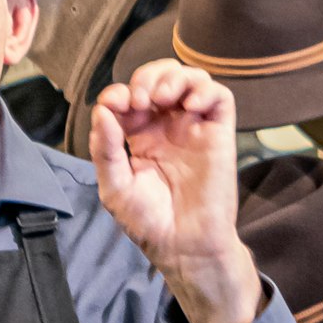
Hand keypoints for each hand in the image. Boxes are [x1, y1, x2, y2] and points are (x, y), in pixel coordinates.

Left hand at [90, 60, 263, 322]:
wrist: (184, 246)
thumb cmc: (148, 221)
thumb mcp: (115, 187)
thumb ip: (105, 149)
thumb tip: (103, 110)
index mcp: (139, 135)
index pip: (129, 96)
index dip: (120, 93)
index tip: (115, 107)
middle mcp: (168, 126)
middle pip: (160, 77)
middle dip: (146, 77)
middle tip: (139, 100)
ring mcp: (195, 127)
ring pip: (190, 78)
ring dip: (173, 77)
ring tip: (162, 98)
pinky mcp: (220, 133)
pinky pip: (219, 97)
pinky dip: (204, 89)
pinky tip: (189, 106)